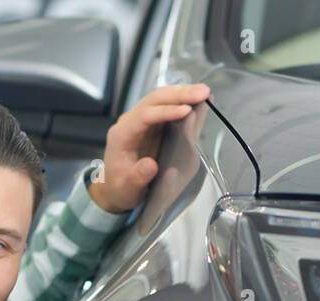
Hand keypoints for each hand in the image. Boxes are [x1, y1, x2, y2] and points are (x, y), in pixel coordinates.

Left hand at [87, 83, 211, 213]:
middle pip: (154, 100)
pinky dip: (183, 102)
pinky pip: (167, 107)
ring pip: (161, 99)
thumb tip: (150, 166)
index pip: (144, 115)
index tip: (186, 110)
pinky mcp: (152, 124)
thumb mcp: (127, 188)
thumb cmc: (120, 187)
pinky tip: (198, 101)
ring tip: (205, 93)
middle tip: (202, 92)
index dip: (166, 111)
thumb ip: (137, 177)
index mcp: (122, 135)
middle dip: (179, 94)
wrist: (115, 187)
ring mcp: (141, 121)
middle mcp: (130, 122)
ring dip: (183, 94)